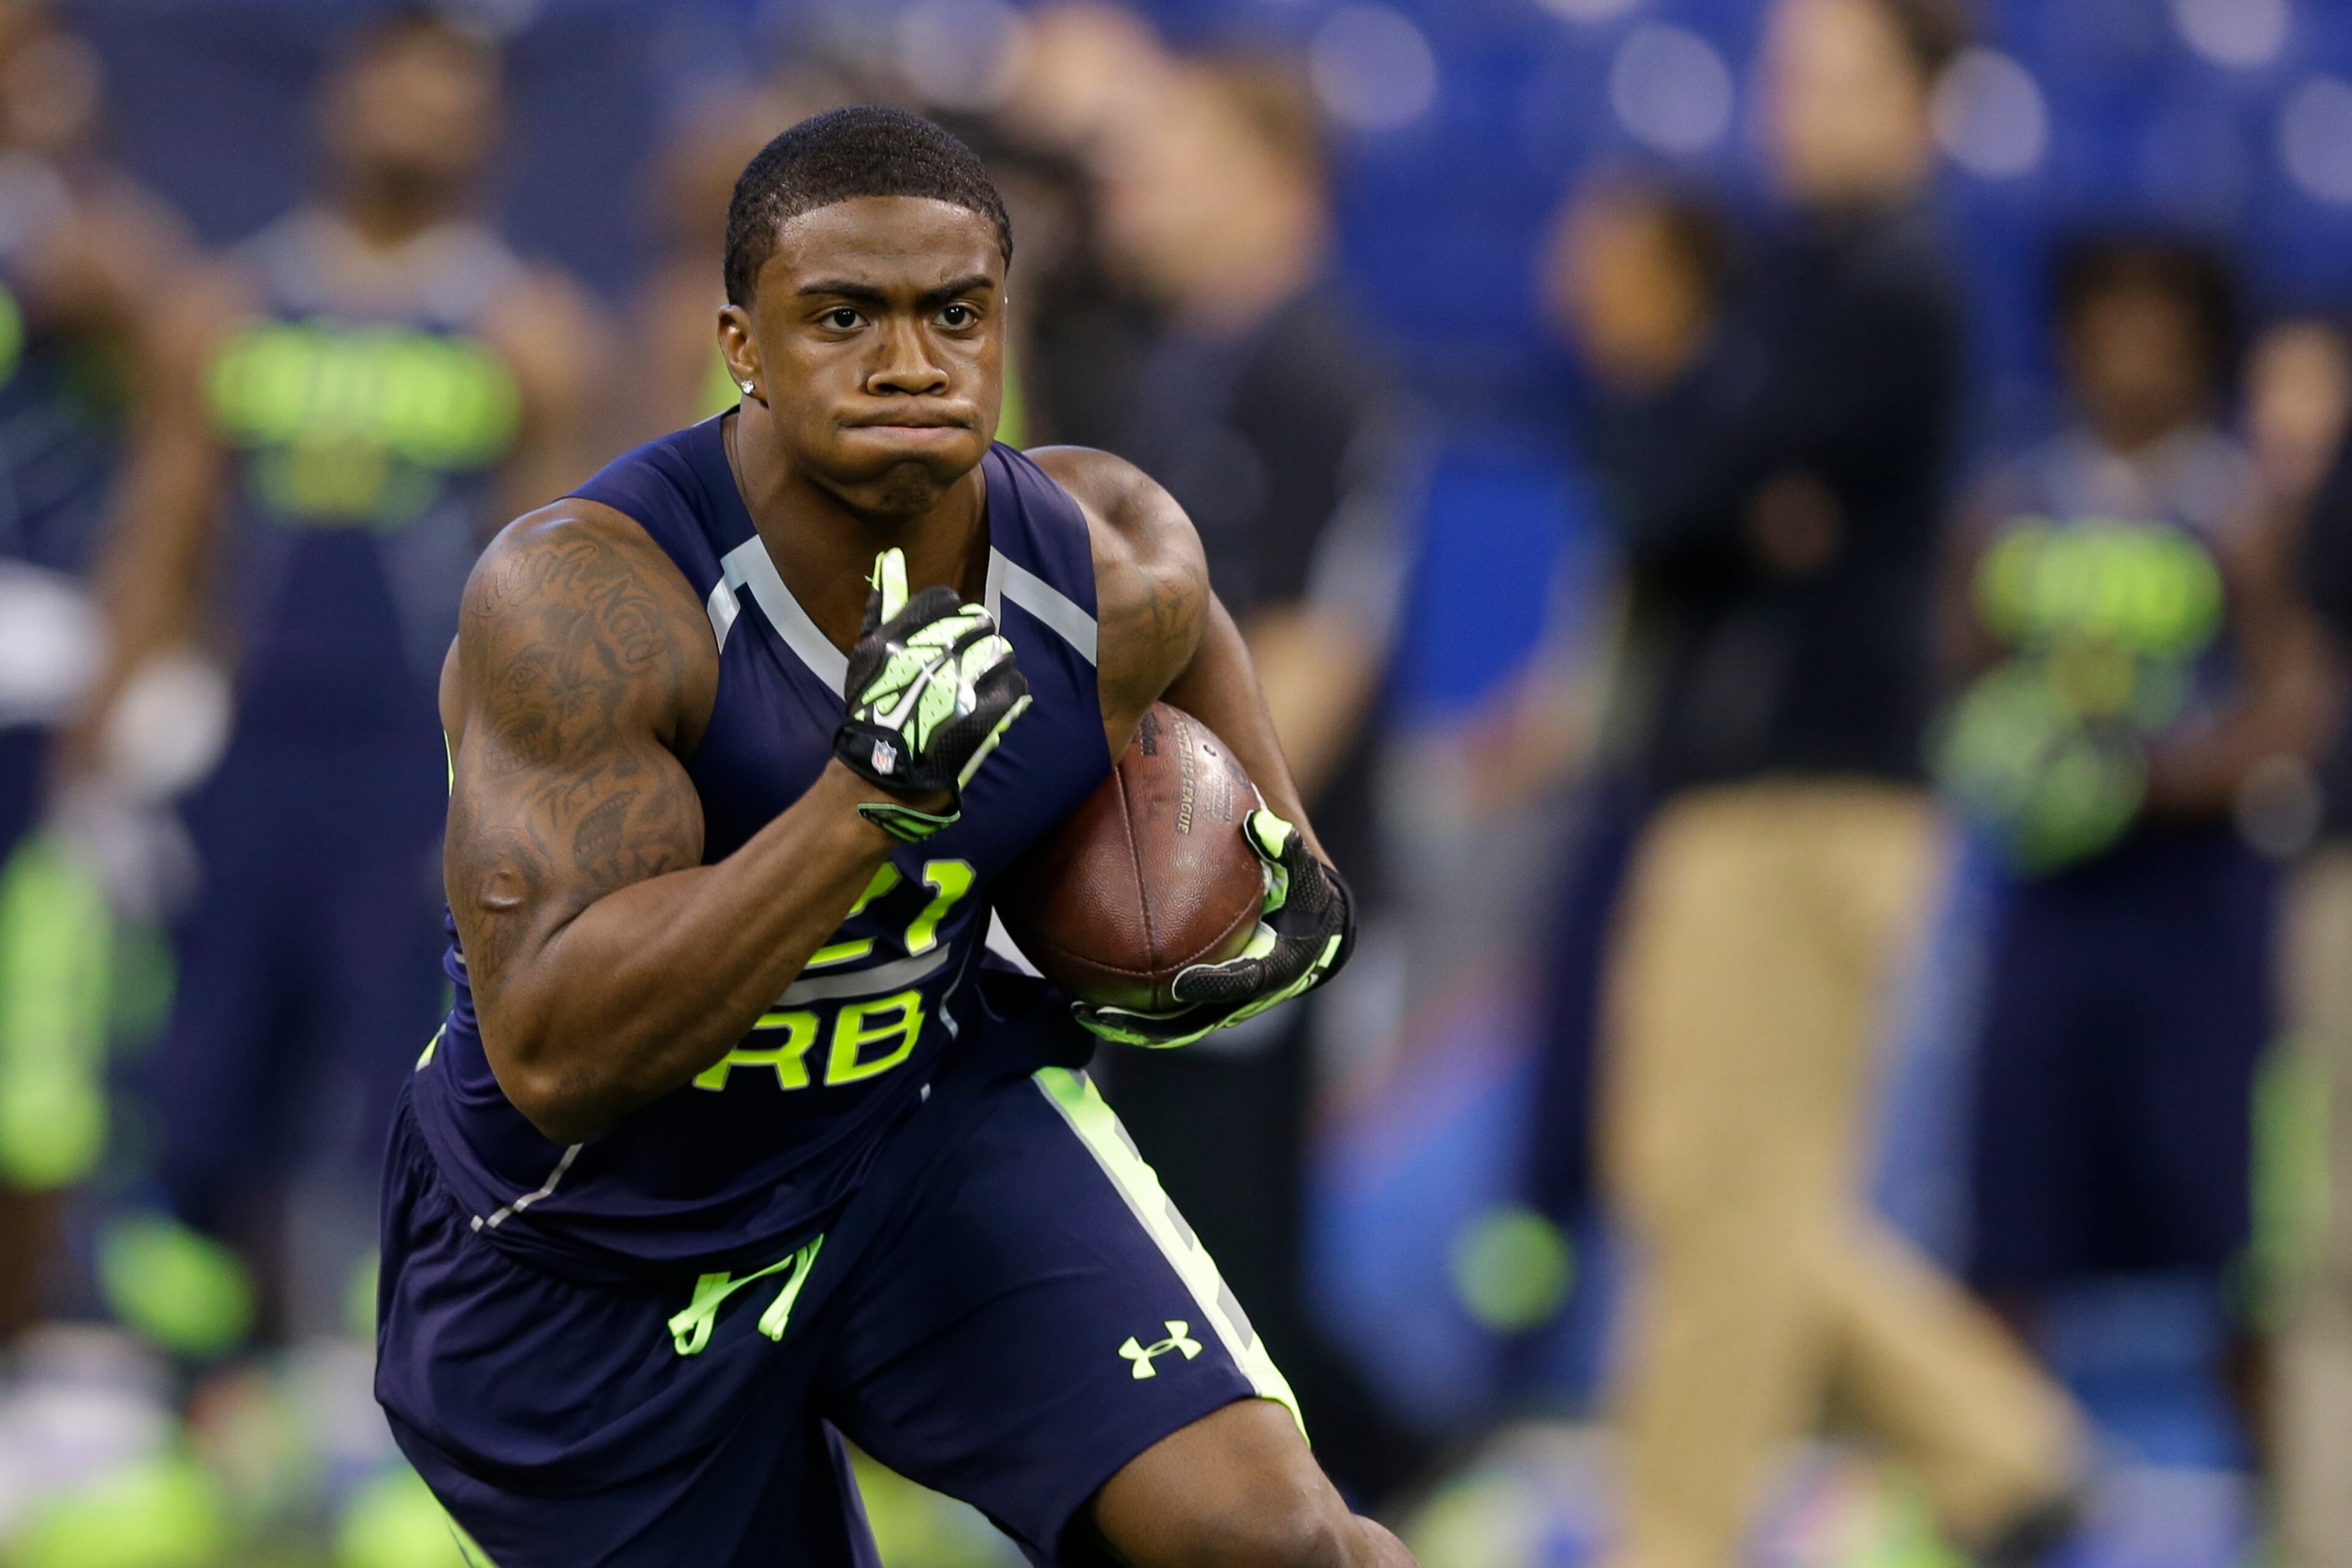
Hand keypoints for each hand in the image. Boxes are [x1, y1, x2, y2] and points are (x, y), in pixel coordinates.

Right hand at [834, 548, 1030, 841]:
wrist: (882, 771)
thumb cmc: (872, 711)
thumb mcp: (866, 655)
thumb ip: (882, 606)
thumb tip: (890, 559)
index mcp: (905, 634)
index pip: (945, 599)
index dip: (949, 617)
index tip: (946, 637)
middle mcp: (936, 651)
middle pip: (979, 622)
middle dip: (976, 640)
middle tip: (967, 662)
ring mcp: (965, 681)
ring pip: (1001, 651)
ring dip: (994, 665)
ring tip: (981, 684)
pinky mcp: (988, 710)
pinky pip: (1015, 684)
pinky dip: (1007, 692)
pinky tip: (992, 704)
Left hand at [1074, 808, 1353, 1047]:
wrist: (1306, 930)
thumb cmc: (1301, 895)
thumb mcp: (1301, 871)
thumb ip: (1284, 848)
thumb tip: (1257, 825)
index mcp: (1274, 970)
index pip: (1243, 985)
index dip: (1214, 988)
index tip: (1182, 985)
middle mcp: (1243, 1000)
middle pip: (1195, 1021)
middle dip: (1152, 1025)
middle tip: (1108, 1013)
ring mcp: (1219, 1007)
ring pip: (1172, 1027)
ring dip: (1130, 1026)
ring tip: (1083, 1011)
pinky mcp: (1199, 1005)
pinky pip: (1161, 1015)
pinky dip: (1128, 1011)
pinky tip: (1084, 998)